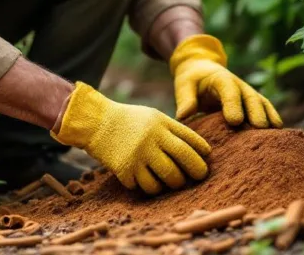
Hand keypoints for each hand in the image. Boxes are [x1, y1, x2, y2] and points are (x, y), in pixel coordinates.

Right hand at [51, 82, 210, 193]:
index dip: (202, 151)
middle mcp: (152, 138)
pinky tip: (147, 180)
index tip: (206, 158)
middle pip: (184, 160)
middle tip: (198, 177)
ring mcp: (139, 154)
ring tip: (172, 182)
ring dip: (173, 184)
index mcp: (161, 123)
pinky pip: (146, 186)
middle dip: (196, 172)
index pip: (191, 139)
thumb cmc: (129, 121)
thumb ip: (173, 130)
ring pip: (167, 178)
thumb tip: (200, 151)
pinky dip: (150, 187)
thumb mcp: (153, 117)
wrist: (96, 122)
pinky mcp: (125, 169)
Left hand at [170, 34, 282, 127]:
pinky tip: (278, 135)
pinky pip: (266, 110)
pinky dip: (273, 120)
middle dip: (256, 112)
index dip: (233, 104)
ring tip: (274, 134)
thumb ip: (185, 99)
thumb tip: (183, 116)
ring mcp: (249, 93)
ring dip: (269, 117)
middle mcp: (239, 85)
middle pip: (251, 97)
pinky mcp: (254, 103)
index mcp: (221, 79)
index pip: (229, 90)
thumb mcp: (184, 84)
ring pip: (262, 104)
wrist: (203, 69)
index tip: (235, 121)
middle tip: (259, 128)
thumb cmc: (192, 79)